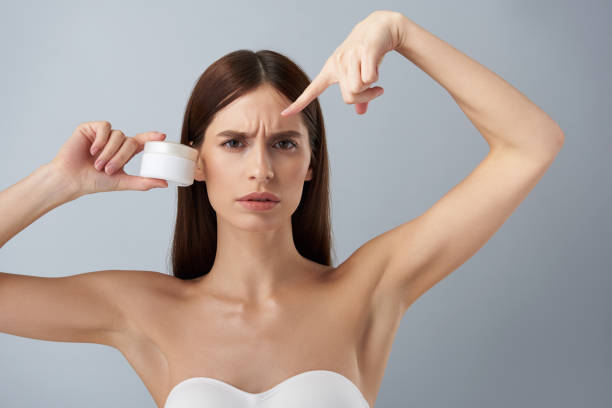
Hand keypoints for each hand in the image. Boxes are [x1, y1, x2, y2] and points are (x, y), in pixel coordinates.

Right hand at [49, 121, 168, 196]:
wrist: (71, 179)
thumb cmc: (93, 182)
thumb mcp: (122, 182)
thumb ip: (143, 182)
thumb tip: (164, 183)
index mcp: (123, 152)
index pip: (141, 141)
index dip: (151, 137)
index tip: (162, 136)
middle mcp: (114, 141)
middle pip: (129, 141)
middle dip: (120, 157)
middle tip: (108, 170)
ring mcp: (102, 134)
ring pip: (118, 135)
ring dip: (109, 152)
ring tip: (98, 164)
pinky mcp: (90, 128)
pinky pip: (104, 127)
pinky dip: (101, 140)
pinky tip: (92, 150)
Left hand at [281, 10, 404, 115]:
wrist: (380, 27)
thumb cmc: (366, 53)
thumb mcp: (358, 73)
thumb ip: (359, 95)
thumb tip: (360, 112)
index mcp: (331, 69)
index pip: (312, 90)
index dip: (299, 103)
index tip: (284, 114)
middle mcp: (337, 63)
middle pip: (349, 96)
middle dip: (365, 97)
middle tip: (376, 90)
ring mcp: (349, 56)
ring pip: (358, 88)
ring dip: (371, 88)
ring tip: (374, 73)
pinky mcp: (364, 51)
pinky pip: (369, 78)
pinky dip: (376, 77)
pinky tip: (377, 65)